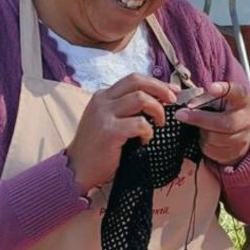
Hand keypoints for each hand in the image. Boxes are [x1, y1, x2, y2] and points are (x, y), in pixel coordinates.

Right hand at [66, 74, 179, 193]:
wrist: (76, 169)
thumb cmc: (97, 148)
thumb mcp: (107, 120)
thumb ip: (125, 109)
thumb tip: (155, 101)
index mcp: (103, 96)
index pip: (134, 79)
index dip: (156, 83)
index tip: (172, 91)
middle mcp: (102, 101)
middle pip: (137, 81)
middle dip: (161, 88)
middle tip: (173, 101)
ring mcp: (104, 115)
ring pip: (141, 98)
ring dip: (157, 110)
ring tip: (160, 123)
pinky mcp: (109, 131)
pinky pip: (139, 123)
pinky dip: (148, 131)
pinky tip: (145, 140)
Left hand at [174, 81, 249, 165]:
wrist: (237, 134)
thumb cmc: (222, 111)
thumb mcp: (218, 100)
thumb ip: (205, 97)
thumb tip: (183, 100)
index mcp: (243, 100)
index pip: (237, 93)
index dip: (225, 90)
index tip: (210, 88)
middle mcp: (245, 119)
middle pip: (224, 123)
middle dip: (200, 119)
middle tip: (180, 114)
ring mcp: (242, 138)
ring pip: (215, 138)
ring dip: (201, 132)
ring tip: (200, 127)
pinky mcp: (234, 152)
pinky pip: (212, 149)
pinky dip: (204, 144)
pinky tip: (205, 137)